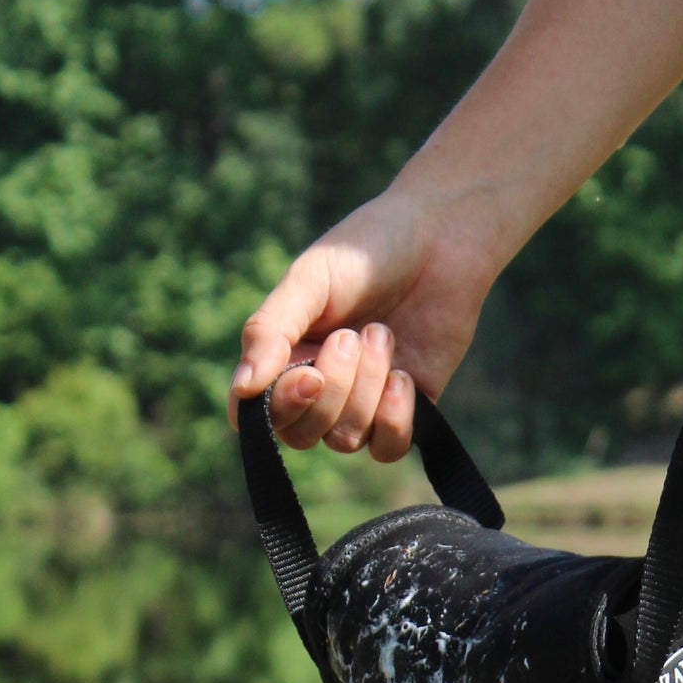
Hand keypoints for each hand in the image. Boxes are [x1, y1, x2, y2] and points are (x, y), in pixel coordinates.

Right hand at [227, 191, 497, 458]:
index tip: (309, 376)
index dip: (280, 409)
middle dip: (332, 390)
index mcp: (285, 357)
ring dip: (366, 389)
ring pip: (345, 439)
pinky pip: (388, 447)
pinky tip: (405, 376)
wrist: (440, 234)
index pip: (261, 416)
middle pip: (303, 434)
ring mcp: (363, 401)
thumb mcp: (309, 281)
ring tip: (383, 333)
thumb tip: (242, 389)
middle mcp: (319, 387)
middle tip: (353, 334)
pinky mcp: (406, 408)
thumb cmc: (365, 250)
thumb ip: (270, 331)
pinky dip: (393, 419)